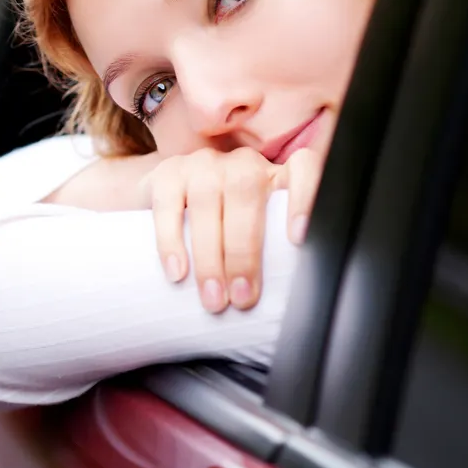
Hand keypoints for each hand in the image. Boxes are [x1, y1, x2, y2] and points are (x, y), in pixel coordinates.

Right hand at [144, 147, 322, 312]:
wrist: (164, 202)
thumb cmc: (224, 230)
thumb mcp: (256, 237)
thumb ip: (272, 254)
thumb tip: (280, 303)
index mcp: (275, 178)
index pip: (301, 169)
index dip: (304, 197)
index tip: (298, 238)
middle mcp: (242, 165)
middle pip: (246, 193)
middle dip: (244, 252)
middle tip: (242, 298)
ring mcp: (204, 164)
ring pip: (206, 200)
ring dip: (210, 255)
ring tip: (213, 298)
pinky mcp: (167, 173)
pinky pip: (168, 204)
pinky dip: (171, 242)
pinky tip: (178, 273)